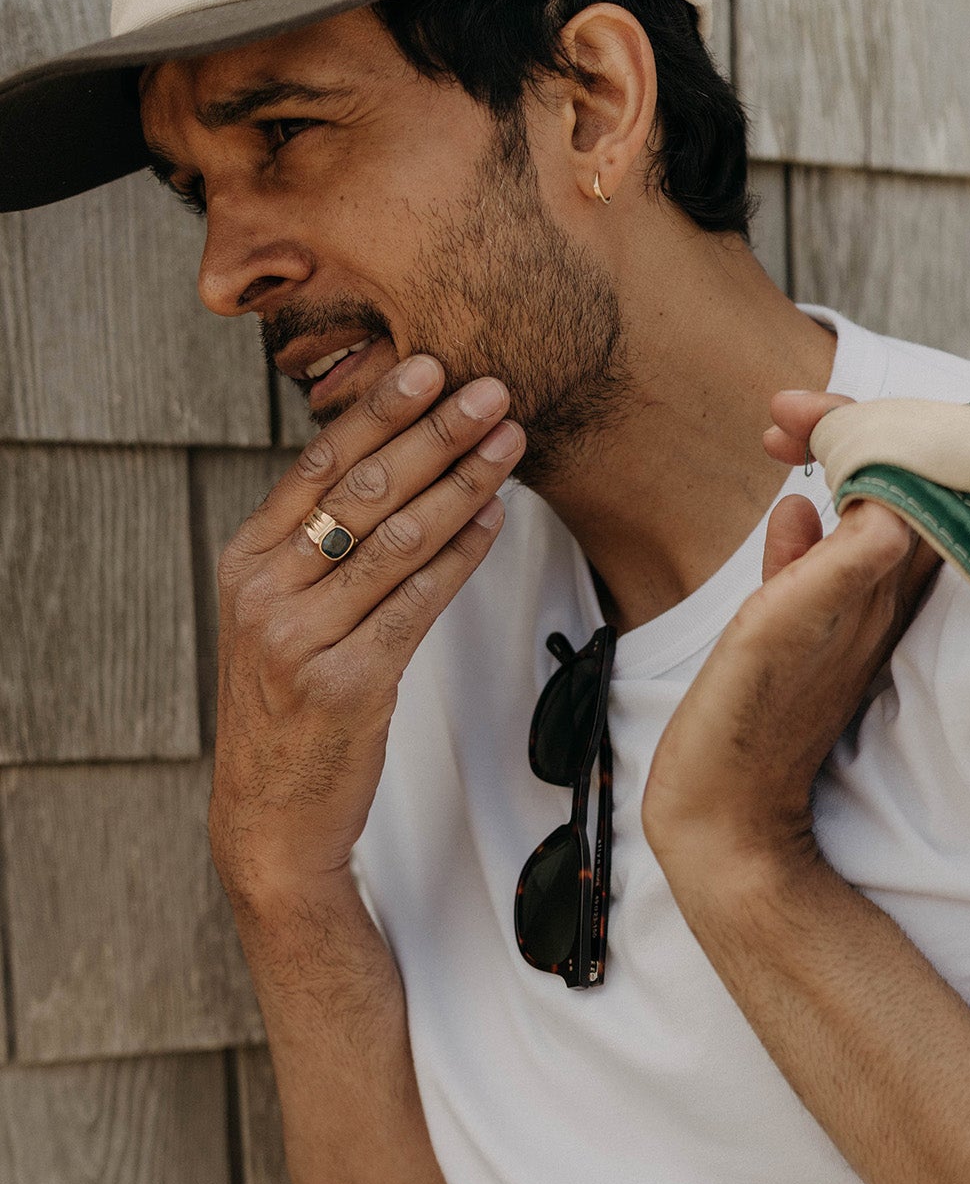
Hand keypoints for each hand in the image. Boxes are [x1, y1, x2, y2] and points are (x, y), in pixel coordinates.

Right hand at [209, 356, 524, 911]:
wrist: (271, 816)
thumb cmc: (289, 712)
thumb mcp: (280, 621)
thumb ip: (316, 554)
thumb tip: (386, 476)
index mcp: (246, 562)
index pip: (316, 466)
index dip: (377, 412)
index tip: (429, 366)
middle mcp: (265, 591)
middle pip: (361, 490)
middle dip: (433, 433)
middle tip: (491, 389)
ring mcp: (302, 637)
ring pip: (395, 540)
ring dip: (462, 484)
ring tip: (509, 444)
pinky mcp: (347, 683)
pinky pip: (417, 604)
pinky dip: (461, 556)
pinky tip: (495, 520)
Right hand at [643, 391, 939, 910]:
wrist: (725, 814)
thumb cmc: (753, 723)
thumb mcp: (789, 626)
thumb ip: (839, 560)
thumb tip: (894, 497)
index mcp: (883, 586)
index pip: (909, 474)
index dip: (862, 426)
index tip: (794, 414)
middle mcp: (879, 597)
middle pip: (898, 487)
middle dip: (850, 433)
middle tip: (780, 419)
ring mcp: (847, 617)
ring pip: (865, 516)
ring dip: (829, 468)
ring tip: (778, 438)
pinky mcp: (812, 638)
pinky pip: (829, 560)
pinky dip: (811, 520)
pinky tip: (786, 513)